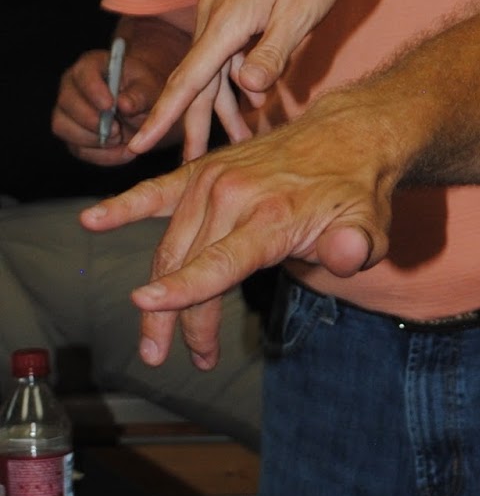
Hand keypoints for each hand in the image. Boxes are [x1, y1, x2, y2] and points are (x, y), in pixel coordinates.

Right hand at [54, 47, 170, 165]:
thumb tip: (124, 104)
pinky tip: (124, 153)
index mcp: (91, 66)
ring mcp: (67, 112)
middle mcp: (72, 87)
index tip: (110, 105)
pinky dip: (101, 155)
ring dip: (92, 139)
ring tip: (120, 140)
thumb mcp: (149, 88)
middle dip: (91, 120)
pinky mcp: (72, 135)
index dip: (93, 90)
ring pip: (63, 127)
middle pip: (67, 103)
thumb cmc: (144, 90)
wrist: (145, 107)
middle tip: (116, 130)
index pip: (83, 74)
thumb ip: (140, 94)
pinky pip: (77, 149)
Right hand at [80, 88, 400, 368]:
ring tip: (157, 340)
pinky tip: (92, 221)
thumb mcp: (370, 223)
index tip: (147, 305)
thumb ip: (356, 246)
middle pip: (189, 265)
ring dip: (159, 294)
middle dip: (177, 320)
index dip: (185, 288)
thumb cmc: (357, 189)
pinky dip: (124, 206)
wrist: (349, 135)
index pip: (221, 260)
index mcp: (272, 214)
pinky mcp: (203, 169)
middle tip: (174, 360)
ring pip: (170, 246)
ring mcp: (214, 179)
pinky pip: (157, 191)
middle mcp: (234, 195)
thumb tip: (346, 256)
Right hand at [130, 0, 353, 156]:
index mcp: (225, 21)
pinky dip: (240, 79)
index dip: (163, 116)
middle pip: (198, 80)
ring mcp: (226, 10)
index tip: (137, 146)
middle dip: (193, 123)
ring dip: (225, 104)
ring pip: (218, 68)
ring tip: (238, 141)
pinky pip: (232, 51)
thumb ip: (273, 52)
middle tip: (192, 166)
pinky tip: (254, 100)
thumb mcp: (300, 13)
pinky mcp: (240, 6)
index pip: (187, 79)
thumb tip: (246, 88)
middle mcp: (216, 17)